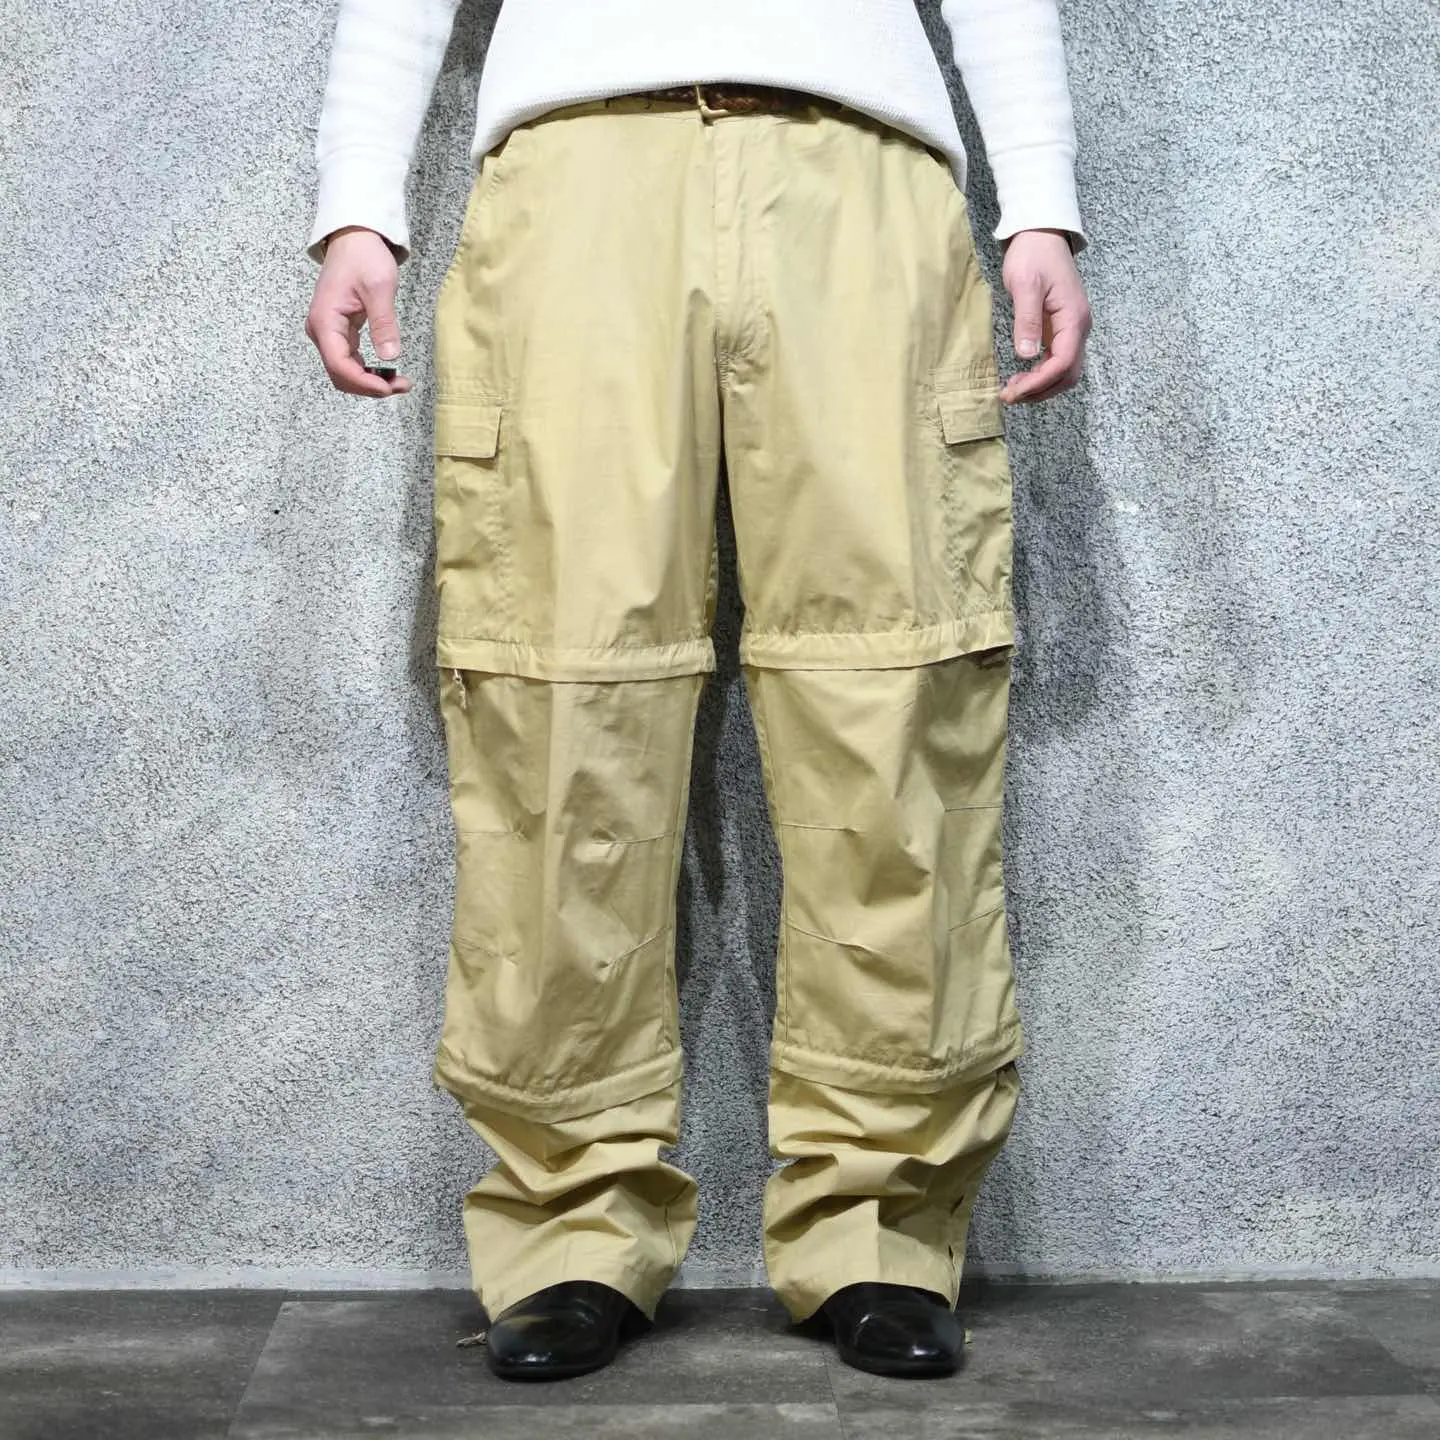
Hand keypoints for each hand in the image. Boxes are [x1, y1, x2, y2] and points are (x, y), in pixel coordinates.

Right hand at [304, 227, 412, 398]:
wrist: (353, 238)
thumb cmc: (363, 256)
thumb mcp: (379, 287)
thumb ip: (383, 323)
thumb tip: (390, 357)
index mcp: (325, 320)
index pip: (339, 365)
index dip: (364, 382)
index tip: (388, 387)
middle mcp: (321, 331)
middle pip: (340, 375)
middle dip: (369, 386)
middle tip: (401, 386)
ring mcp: (328, 333)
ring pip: (345, 372)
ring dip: (370, 382)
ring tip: (400, 382)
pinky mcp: (338, 333)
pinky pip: (349, 361)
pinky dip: (368, 371)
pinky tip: (388, 372)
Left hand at [998, 228, 1091, 404]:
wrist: (1042, 235)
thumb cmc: (1033, 255)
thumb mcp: (1025, 285)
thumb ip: (1027, 319)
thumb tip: (1026, 354)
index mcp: (1073, 318)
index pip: (1063, 363)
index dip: (1039, 383)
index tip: (1014, 392)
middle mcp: (1079, 327)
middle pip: (1068, 374)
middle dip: (1041, 390)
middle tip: (1010, 396)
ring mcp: (1073, 329)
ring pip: (1065, 371)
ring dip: (1042, 387)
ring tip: (1013, 390)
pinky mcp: (1063, 329)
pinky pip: (1059, 361)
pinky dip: (1042, 376)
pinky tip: (1023, 377)